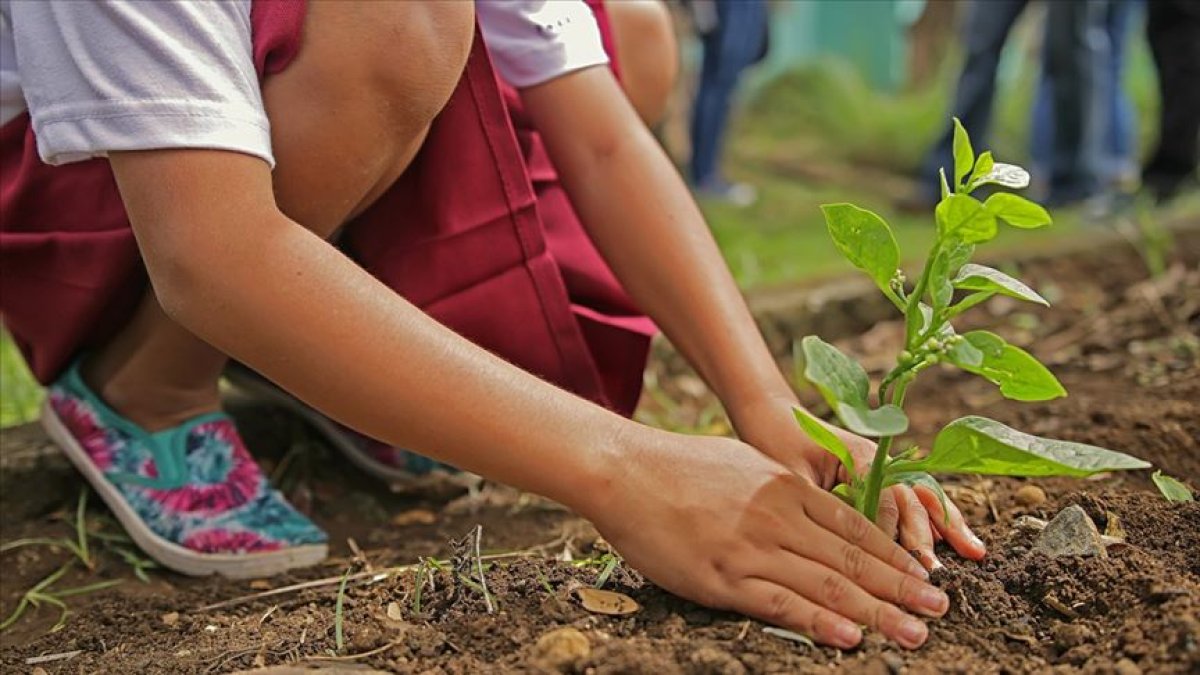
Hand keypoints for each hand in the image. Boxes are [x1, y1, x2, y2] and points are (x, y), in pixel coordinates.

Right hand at [584, 429, 950, 648]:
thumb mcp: (744, 464)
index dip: (895, 555)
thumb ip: (783, 489)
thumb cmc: (680, 466)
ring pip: (827, 585)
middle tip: (939, 609)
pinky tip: (851, 637)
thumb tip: (814, 507)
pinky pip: (780, 603)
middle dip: (902, 587)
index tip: (924, 575)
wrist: (624, 470)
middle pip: (853, 559)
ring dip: (877, 612)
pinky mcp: (723, 577)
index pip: (855, 528)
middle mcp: (779, 517)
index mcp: (786, 487)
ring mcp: (752, 548)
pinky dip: (820, 622)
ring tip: (914, 632)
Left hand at [727, 394, 986, 569]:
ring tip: (974, 553)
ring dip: (947, 525)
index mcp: (858, 455)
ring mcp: (884, 467)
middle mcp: (879, 459)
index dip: (890, 532)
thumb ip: (818, 504)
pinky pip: (915, 498)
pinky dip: (938, 519)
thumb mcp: (791, 476)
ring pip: (923, 497)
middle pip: (911, 498)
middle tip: (934, 571)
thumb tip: (836, 546)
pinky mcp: (882, 477)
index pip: (884, 498)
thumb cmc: (776, 444)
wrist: (773, 416)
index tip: (894, 564)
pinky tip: (960, 541)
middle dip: (925, 535)